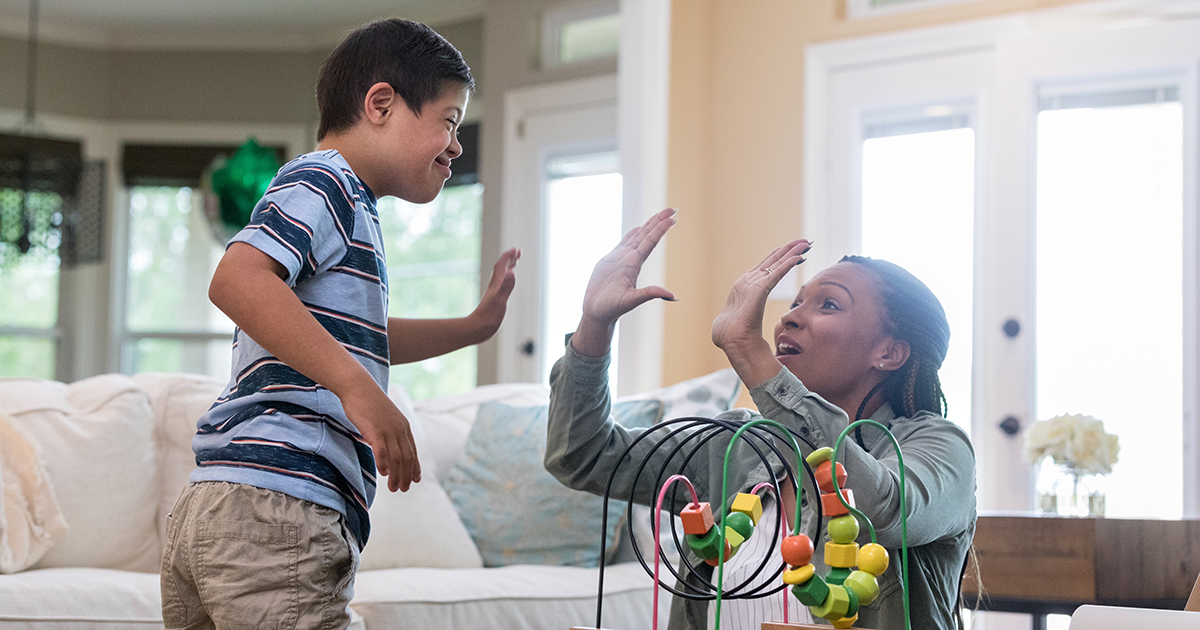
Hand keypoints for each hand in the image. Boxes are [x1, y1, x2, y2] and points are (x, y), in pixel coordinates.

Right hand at [342, 387, 420, 492]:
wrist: (358, 387)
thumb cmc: (368, 403)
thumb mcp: (384, 418)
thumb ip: (388, 432)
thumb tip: (387, 446)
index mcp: (403, 426)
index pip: (413, 451)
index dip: (415, 467)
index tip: (415, 480)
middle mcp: (399, 429)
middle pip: (407, 458)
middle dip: (406, 476)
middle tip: (403, 489)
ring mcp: (388, 430)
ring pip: (396, 458)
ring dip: (396, 475)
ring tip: (394, 488)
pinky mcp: (375, 430)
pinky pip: (382, 451)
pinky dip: (384, 463)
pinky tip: (383, 473)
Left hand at [469, 247, 520, 340]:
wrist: (476, 329)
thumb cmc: (488, 317)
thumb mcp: (500, 301)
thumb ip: (506, 287)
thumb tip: (511, 272)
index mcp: (496, 284)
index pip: (502, 266)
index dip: (509, 256)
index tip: (517, 249)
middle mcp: (494, 287)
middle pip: (501, 269)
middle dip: (509, 259)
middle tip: (517, 252)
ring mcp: (493, 294)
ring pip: (500, 277)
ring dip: (507, 269)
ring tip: (514, 265)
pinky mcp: (494, 302)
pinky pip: (500, 287)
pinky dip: (505, 282)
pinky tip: (506, 285)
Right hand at [572, 208, 676, 355]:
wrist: (597, 312)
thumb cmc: (612, 308)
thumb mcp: (631, 300)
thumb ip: (649, 294)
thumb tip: (671, 295)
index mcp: (634, 264)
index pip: (650, 242)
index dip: (661, 229)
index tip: (673, 218)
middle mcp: (630, 259)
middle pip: (647, 235)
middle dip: (659, 221)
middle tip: (673, 208)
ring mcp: (621, 259)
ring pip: (637, 237)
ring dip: (649, 225)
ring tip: (660, 214)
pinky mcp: (610, 261)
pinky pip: (623, 243)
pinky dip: (631, 234)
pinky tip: (638, 229)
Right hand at [711, 239, 809, 359]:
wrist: (735, 343)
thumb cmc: (738, 337)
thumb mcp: (745, 324)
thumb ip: (749, 322)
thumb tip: (760, 337)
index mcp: (747, 288)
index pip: (768, 268)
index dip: (783, 259)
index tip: (799, 253)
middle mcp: (749, 281)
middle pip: (772, 260)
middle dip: (789, 250)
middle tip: (804, 242)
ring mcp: (752, 283)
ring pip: (776, 263)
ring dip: (792, 252)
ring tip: (806, 243)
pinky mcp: (758, 289)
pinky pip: (777, 273)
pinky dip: (789, 264)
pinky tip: (799, 256)